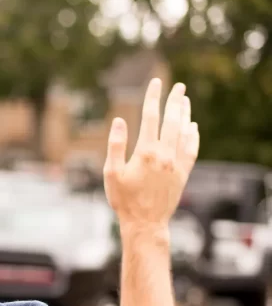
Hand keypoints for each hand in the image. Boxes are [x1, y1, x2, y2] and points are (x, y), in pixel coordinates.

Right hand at [103, 78, 199, 234]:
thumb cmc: (123, 199)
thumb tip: (118, 120)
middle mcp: (165, 154)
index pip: (150, 117)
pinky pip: (192, 148)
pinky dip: (193, 135)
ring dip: (185, 114)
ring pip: (184, 132)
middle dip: (175, 101)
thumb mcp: (111, 173)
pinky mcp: (183, 173)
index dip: (153, 98)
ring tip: (184, 100)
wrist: (145, 223)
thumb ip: (115, 145)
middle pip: (172, 120)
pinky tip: (193, 126)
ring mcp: (177, 163)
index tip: (156, 83)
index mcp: (146, 152)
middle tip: (178, 86)